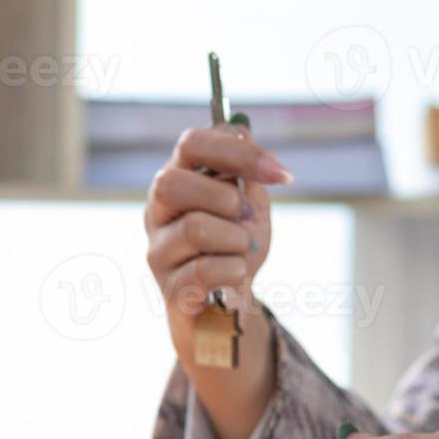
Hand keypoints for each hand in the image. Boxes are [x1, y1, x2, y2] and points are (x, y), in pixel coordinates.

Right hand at [145, 125, 288, 332]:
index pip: (192, 144)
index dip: (238, 152)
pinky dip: (235, 270)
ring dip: (236, 240)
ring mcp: (158, 250)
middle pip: (173, 184)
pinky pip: (207, 270)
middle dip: (225, 199)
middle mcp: (157, 212)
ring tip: (240, 252)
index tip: (281, 174)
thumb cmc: (234, 250)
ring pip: (196, 228)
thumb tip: (242, 130)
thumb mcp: (249, 207)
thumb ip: (245, 173)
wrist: (229, 309)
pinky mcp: (168, 288)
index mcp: (178, 181)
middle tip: (244, 218)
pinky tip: (234, 276)